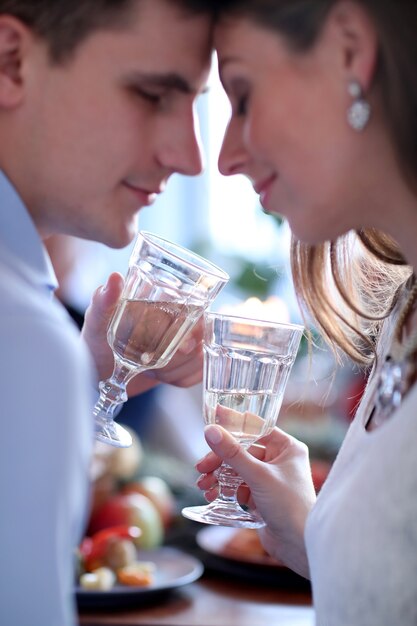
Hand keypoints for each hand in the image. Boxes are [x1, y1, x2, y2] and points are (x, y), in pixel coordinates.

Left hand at [82, 273, 203, 395]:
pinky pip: (198, 372)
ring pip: (200, 357)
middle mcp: (179, 317)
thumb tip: (115, 278)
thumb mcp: (96, 320)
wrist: (98, 371)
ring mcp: (186, 340)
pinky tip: (162, 377)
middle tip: (158, 368)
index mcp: (163, 300)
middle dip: (183, 358)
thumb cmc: (96, 339)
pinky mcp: (187, 362)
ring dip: (178, 370)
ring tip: (153, 371)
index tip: (182, 347)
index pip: (195, 309)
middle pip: (203, 336)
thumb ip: (103, 300)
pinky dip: (181, 379)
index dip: (195, 330)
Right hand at [195, 423, 315, 578]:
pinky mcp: (262, 496)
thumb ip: (233, 453)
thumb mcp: (258, 476)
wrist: (299, 547)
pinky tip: (213, 496)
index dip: (233, 425)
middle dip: (220, 460)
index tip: (212, 421)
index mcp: (287, 447)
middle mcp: (280, 460)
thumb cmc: (290, 507)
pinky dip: (225, 489)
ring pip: (238, 469)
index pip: (256, 428)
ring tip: (203, 486)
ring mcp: (270, 478)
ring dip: (219, 476)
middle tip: (201, 467)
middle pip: (242, 450)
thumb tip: (211, 431)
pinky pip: (239, 485)